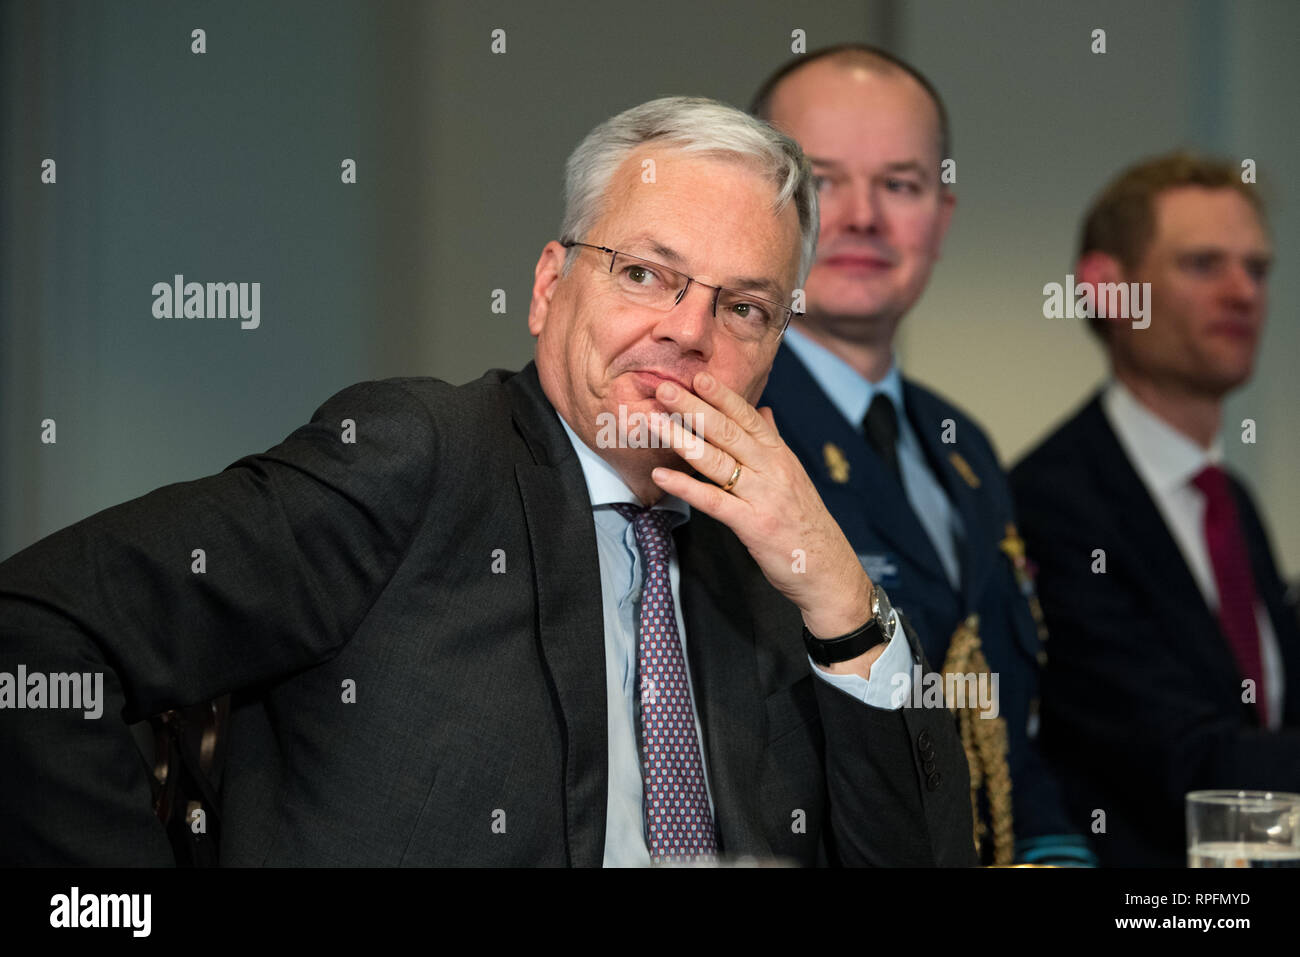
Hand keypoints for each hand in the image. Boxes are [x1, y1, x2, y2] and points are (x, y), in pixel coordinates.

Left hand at [649, 372, 875, 642]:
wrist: (829, 569)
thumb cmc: (806, 524)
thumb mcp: (794, 476)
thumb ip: (774, 442)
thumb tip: (763, 411)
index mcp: (781, 456)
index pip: (748, 417)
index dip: (722, 395)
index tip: (697, 375)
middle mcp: (773, 469)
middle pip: (728, 432)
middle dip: (694, 407)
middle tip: (665, 387)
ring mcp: (763, 496)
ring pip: (718, 461)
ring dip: (683, 439)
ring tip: (655, 422)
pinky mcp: (753, 524)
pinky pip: (714, 501)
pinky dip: (686, 487)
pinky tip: (662, 476)